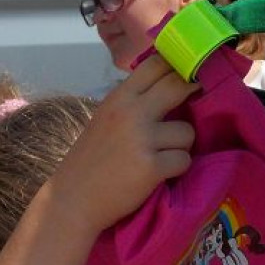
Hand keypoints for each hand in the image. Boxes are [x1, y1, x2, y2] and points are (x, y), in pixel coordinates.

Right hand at [52, 54, 196, 233]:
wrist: (72, 200)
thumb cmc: (89, 162)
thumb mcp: (104, 120)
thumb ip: (132, 104)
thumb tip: (170, 88)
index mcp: (118, 98)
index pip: (156, 63)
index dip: (177, 67)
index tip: (186, 76)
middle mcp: (131, 113)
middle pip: (177, 85)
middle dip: (191, 96)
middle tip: (192, 109)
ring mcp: (142, 139)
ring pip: (187, 132)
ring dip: (181, 146)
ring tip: (162, 156)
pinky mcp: (152, 167)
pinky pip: (183, 160)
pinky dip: (176, 169)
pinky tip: (159, 174)